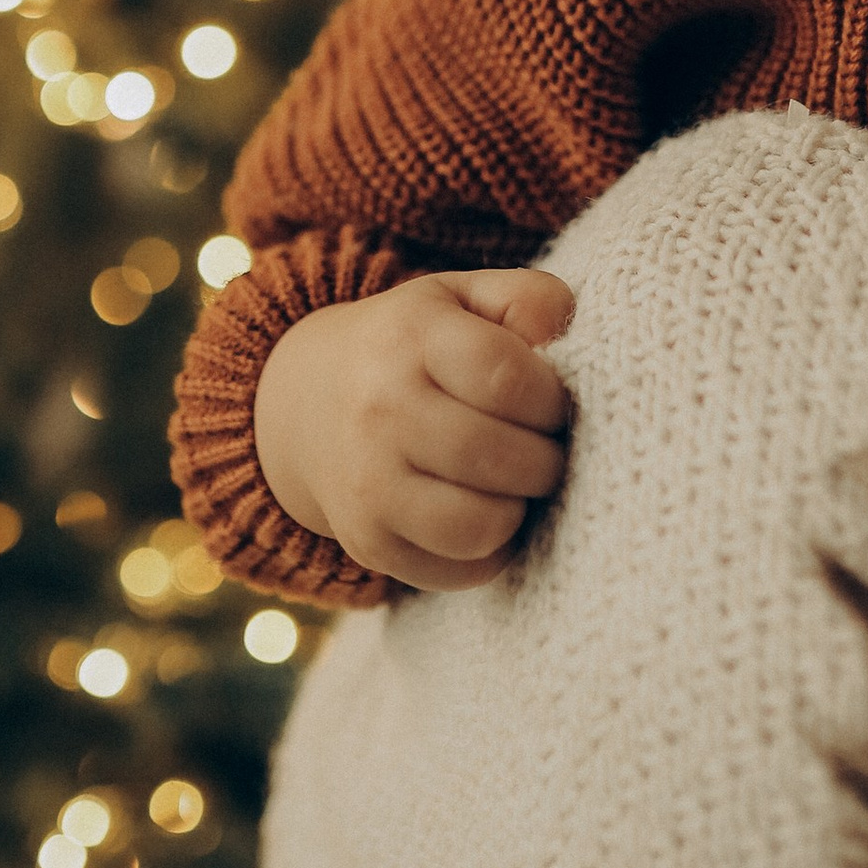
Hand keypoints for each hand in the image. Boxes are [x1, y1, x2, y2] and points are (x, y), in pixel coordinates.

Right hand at [253, 269, 574, 592]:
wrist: (308, 405)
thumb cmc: (411, 348)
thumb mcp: (461, 298)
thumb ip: (526, 297)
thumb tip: (559, 326)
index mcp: (411, 336)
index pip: (505, 376)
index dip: (551, 398)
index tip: (553, 404)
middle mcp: (380, 410)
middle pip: (499, 456)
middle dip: (547, 460)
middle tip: (546, 450)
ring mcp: (368, 484)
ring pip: (481, 525)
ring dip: (520, 509)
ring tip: (515, 484)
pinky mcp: (369, 543)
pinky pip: (460, 570)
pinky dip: (490, 551)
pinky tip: (484, 513)